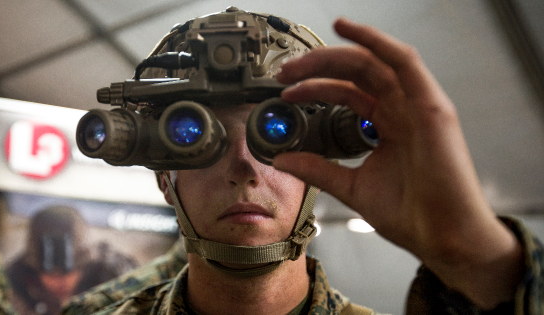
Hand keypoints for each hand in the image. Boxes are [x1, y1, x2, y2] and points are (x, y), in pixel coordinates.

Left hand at [274, 17, 522, 308]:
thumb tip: (283, 160)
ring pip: (373, 62)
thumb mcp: (352, 187)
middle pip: (355, 73)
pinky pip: (404, 62)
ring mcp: (417, 105)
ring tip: (301, 61)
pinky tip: (348, 31)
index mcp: (387, 125)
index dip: (314, 87)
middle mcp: (401, 110)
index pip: (347, 93)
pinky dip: (376, 42)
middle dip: (316, 68)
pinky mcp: (431, 106)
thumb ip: (318, 169)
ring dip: (334, 55)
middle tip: (285, 75)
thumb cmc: (412, 214)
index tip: (286, 94)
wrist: (443, 237)